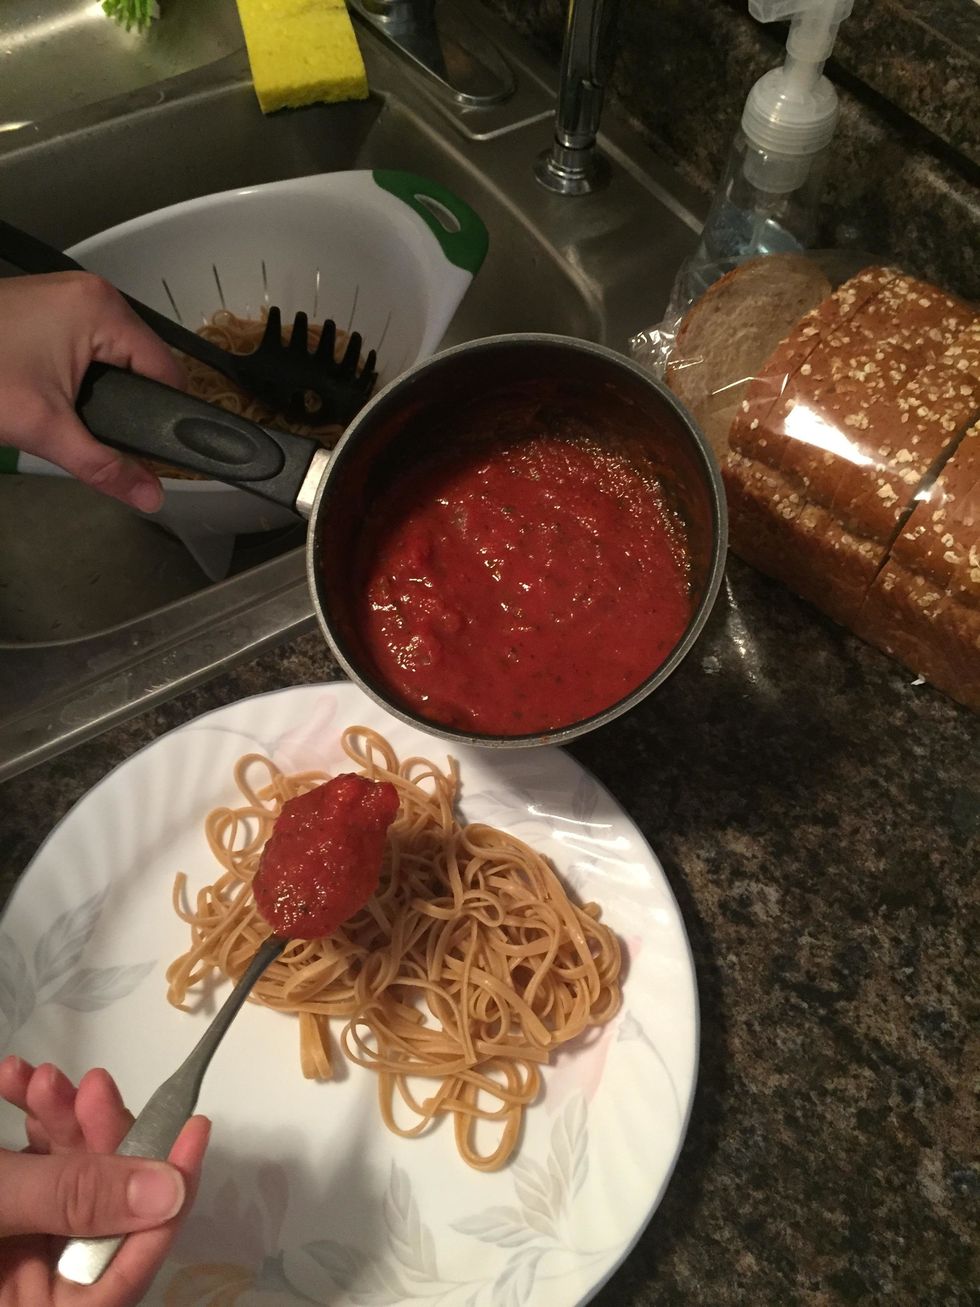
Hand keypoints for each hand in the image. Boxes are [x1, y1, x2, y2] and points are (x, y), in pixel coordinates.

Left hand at [0, 272, 185, 511]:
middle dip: (128, 403)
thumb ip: (105, 466)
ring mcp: (69, 294)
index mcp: (103, 310)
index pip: (166, 370)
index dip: (162, 415)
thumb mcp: (46, 429)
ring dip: (104, 389)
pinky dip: (83, 372)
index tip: (148, 448)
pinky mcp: (49, 304)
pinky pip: (89, 342)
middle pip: (143, 362)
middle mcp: (93, 292)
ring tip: (75, 416)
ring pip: (116, 354)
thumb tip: (151, 496)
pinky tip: (59, 393)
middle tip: (97, 434)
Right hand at [0, 1055, 209, 1306]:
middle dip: (101, 1137)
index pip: (128, 1271)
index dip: (167, 1202)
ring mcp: (22, 1242)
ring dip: (61, 1117)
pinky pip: (34, 1162)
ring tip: (43, 1080)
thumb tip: (168, 1188)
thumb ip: (74, 1197)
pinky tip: (15, 1081)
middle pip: (102, 1210)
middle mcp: (36, 1283)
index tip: (194, 1130)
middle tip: (95, 1085)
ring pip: (70, 1173)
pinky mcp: (7, 1205)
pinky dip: (32, 1119)